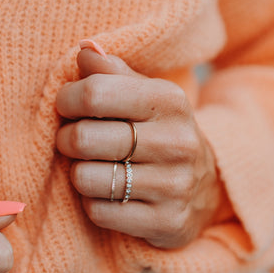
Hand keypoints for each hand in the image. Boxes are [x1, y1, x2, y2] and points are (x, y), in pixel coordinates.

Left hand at [55, 44, 229, 248]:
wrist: (207, 188)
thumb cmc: (158, 131)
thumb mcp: (144, 94)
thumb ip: (111, 70)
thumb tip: (85, 49)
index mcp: (169, 100)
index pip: (94, 93)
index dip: (67, 99)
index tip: (66, 106)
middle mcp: (177, 141)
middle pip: (84, 138)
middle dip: (67, 139)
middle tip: (73, 141)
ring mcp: (174, 185)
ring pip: (86, 179)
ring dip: (78, 174)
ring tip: (91, 167)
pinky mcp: (167, 222)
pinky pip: (99, 212)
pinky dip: (92, 204)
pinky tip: (107, 195)